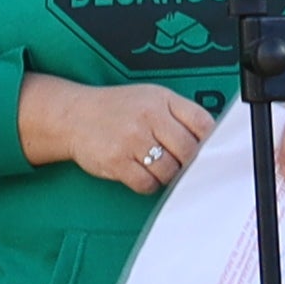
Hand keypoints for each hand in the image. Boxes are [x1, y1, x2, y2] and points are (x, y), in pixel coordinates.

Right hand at [24, 73, 219, 194]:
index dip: (209, 142)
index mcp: (162, 99)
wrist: (74, 115)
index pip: (203, 123)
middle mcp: (148, 116)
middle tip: (179, 163)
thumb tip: (210, 143)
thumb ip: (180, 115)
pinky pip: (147, 184)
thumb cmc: (118, 109)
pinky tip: (142, 173)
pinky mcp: (117, 161)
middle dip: (188, 163)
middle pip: (189, 151)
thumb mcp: (151, 98)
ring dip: (168, 175)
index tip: (205, 151)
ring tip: (156, 166)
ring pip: (170, 171)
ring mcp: (132, 139)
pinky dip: (149, 184)